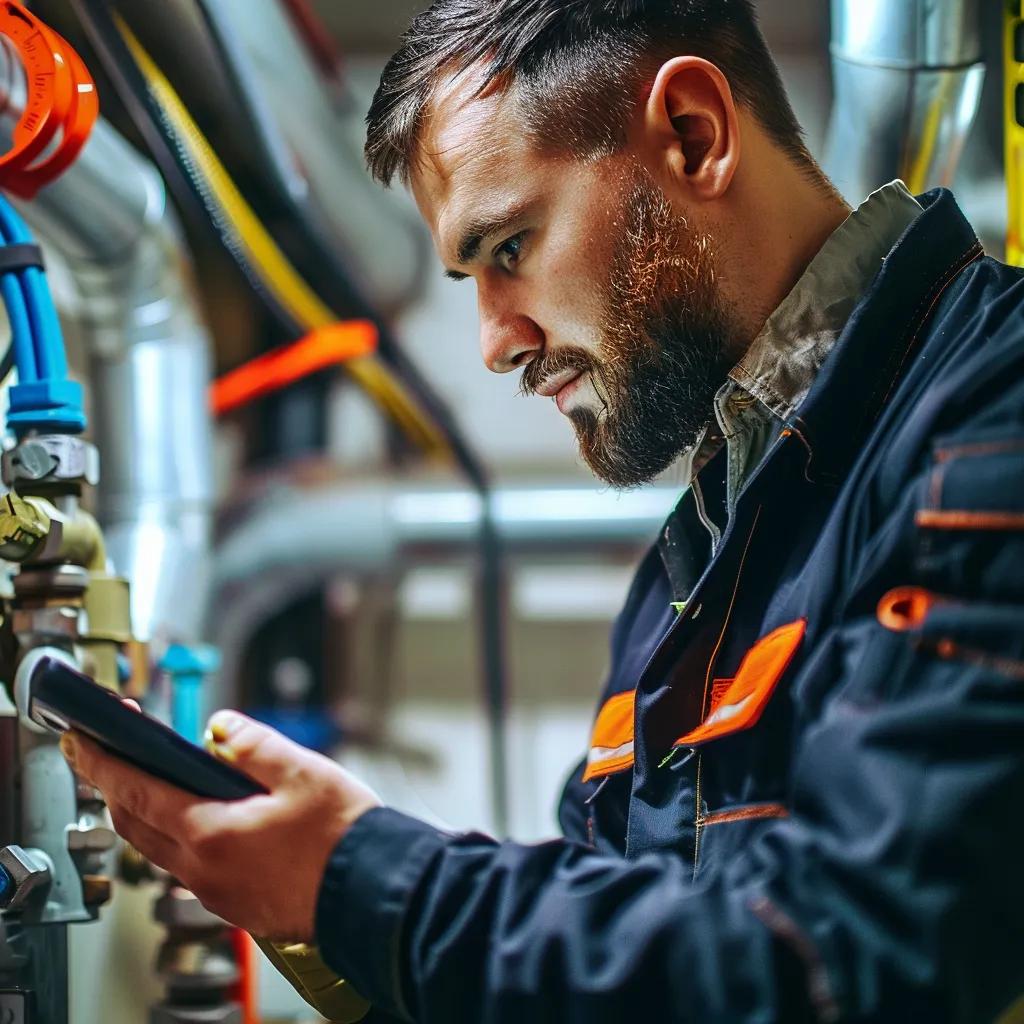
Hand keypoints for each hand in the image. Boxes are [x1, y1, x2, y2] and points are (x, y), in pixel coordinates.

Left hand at [60, 710, 380, 941]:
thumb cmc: (344, 839)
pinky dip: (181, 835)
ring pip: (160, 848)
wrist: (374, 893)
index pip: (135, 790)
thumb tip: (221, 727)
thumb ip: (254, 745)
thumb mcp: (302, 772)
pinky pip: (190, 867)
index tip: (81, 741)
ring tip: (160, 780)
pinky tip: (208, 818)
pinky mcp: (237, 904)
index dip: (103, 761)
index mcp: (211, 832)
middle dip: (117, 786)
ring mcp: (218, 891)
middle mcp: (203, 869)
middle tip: (113, 755)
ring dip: (148, 812)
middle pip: (137, 824)